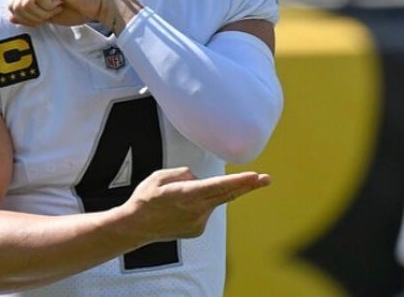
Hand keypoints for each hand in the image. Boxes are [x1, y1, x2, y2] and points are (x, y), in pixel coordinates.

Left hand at [8, 0, 111, 27]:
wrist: (96, 4)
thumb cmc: (75, 9)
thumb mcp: (47, 16)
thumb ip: (30, 15)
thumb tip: (10, 17)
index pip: (13, 5)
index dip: (28, 19)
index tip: (46, 17)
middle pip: (17, 5)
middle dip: (35, 17)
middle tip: (53, 11)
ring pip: (26, 3)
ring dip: (43, 11)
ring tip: (58, 5)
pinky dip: (49, 6)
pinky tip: (61, 0)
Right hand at [124, 168, 270, 240]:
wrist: (136, 226)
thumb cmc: (147, 197)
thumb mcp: (160, 176)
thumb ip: (185, 174)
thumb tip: (199, 179)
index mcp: (186, 195)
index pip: (218, 186)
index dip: (238, 181)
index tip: (255, 176)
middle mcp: (196, 211)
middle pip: (226, 195)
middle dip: (248, 186)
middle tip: (267, 178)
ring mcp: (199, 223)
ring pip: (210, 199)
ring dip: (203, 193)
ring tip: (175, 197)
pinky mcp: (199, 230)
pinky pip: (204, 209)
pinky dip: (197, 204)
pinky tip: (178, 209)